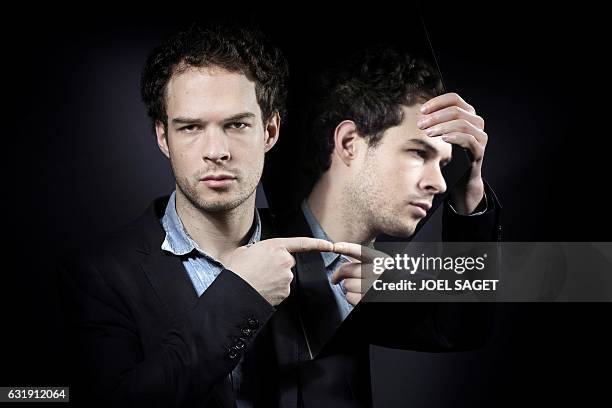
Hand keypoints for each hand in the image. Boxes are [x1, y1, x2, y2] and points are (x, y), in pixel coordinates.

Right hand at [226, 237, 333, 305]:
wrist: (236, 291)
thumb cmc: (238, 270)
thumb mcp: (245, 251)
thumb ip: (258, 249)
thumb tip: (258, 255)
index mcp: (276, 246)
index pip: (302, 243)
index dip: (317, 244)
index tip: (329, 245)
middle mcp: (285, 260)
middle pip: (287, 262)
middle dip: (277, 266)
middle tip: (260, 269)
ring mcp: (287, 277)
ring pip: (284, 277)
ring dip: (274, 278)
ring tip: (258, 279)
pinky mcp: (285, 291)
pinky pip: (282, 289)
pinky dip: (274, 289)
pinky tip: (262, 288)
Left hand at [330, 242, 390, 305]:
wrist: (402, 292)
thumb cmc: (390, 279)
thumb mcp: (384, 265)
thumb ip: (368, 260)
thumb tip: (349, 257)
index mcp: (380, 260)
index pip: (360, 251)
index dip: (346, 248)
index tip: (335, 247)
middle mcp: (377, 272)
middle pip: (347, 269)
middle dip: (339, 275)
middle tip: (336, 278)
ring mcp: (372, 286)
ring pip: (347, 284)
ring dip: (348, 287)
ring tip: (357, 287)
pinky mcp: (367, 299)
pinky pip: (349, 297)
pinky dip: (351, 297)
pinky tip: (359, 295)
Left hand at [418, 92, 486, 213]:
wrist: (463, 176)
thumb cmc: (450, 152)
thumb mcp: (442, 132)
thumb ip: (436, 120)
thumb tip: (419, 110)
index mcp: (468, 113)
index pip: (454, 98)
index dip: (437, 102)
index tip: (422, 110)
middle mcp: (477, 122)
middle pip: (457, 111)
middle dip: (436, 116)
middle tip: (420, 124)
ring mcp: (480, 136)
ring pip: (463, 124)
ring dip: (442, 126)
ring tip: (428, 133)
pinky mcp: (479, 151)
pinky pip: (469, 139)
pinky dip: (455, 137)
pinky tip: (443, 139)